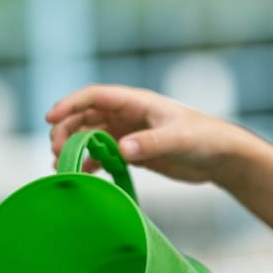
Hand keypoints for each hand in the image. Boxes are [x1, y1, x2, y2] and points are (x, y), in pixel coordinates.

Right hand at [45, 84, 245, 184]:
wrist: (222, 157)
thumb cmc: (204, 139)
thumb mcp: (178, 140)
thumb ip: (151, 144)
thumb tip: (121, 149)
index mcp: (137, 103)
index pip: (95, 97)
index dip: (70, 104)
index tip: (50, 118)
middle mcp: (130, 115)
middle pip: (87, 117)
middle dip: (67, 131)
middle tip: (56, 151)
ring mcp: (131, 134)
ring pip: (93, 136)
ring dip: (76, 148)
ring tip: (62, 165)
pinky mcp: (136, 152)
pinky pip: (106, 154)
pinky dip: (92, 162)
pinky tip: (84, 175)